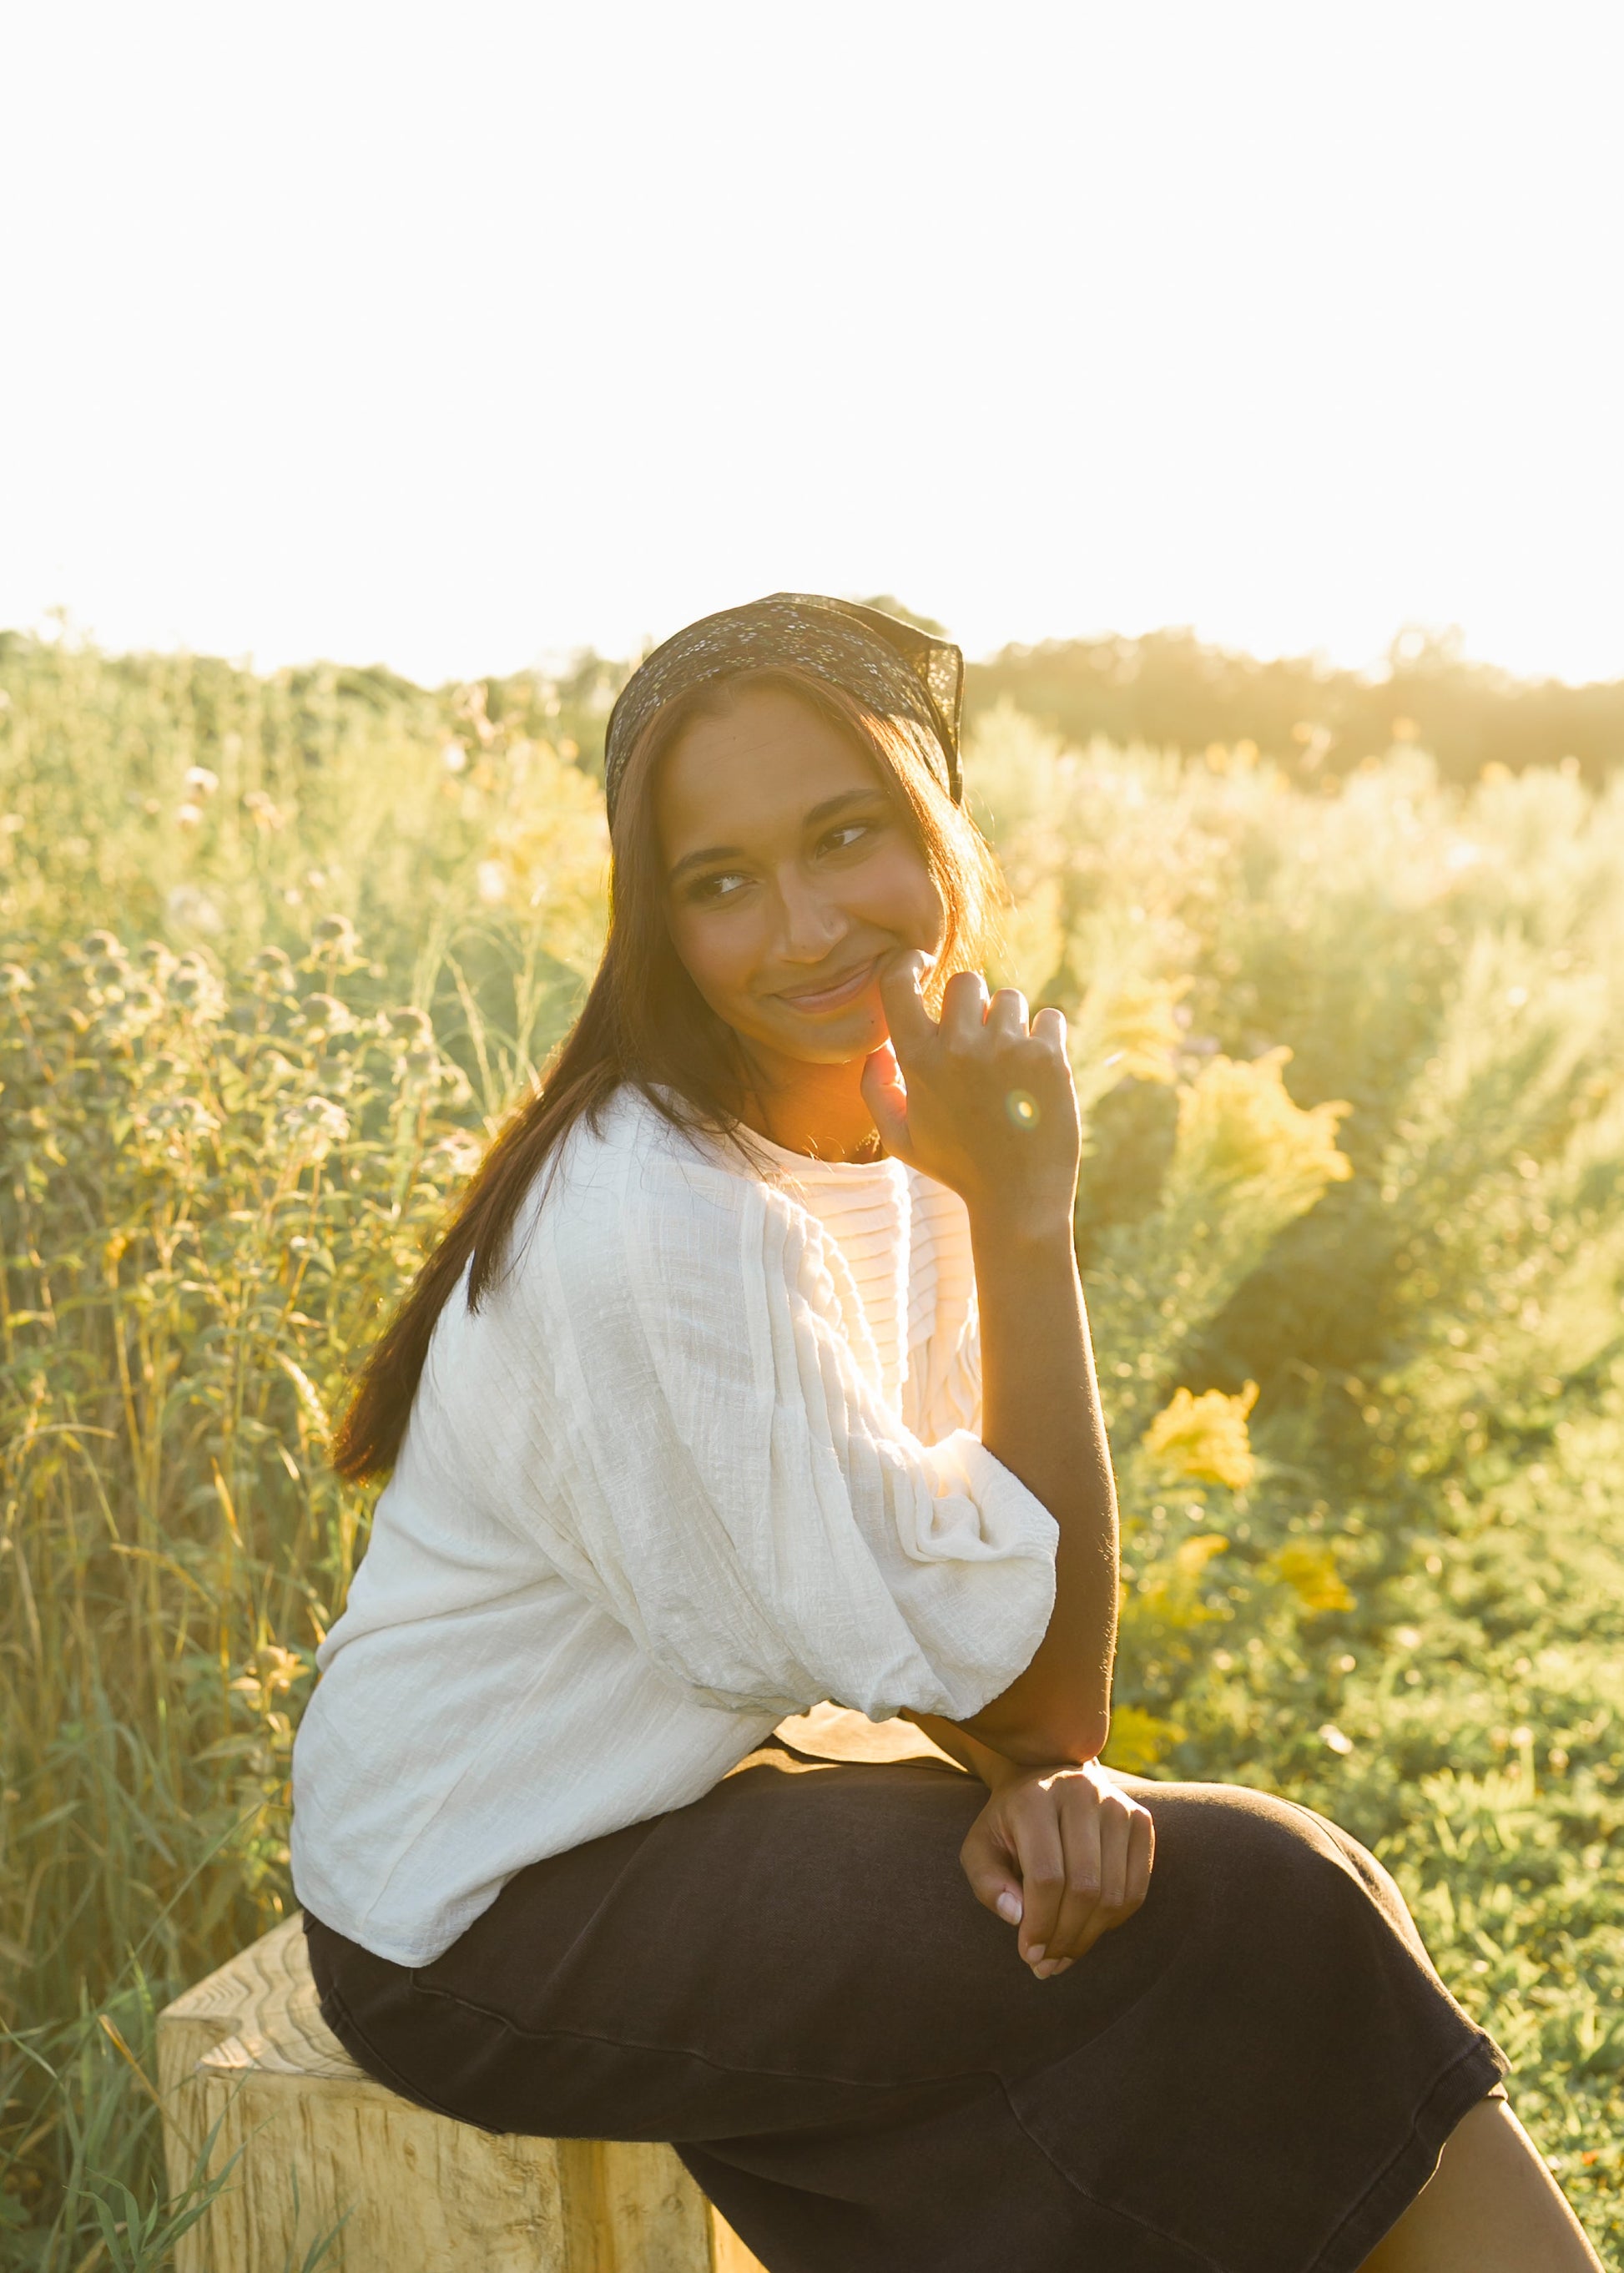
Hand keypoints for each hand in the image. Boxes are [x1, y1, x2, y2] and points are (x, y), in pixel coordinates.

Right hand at [860, 951, 1079, 1236]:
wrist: (1018, 1200)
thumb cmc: (957, 1167)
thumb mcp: (901, 1139)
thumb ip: (876, 1091)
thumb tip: (879, 1051)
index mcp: (917, 1060)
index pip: (898, 982)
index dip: (907, 965)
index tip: (918, 965)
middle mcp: (959, 1047)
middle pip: (966, 982)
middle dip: (973, 1004)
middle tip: (980, 1040)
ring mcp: (1007, 1049)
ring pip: (1010, 1000)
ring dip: (1010, 1025)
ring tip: (1011, 1070)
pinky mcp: (1049, 1057)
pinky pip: (1049, 1019)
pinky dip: (1046, 1040)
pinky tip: (1037, 1076)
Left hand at [959, 1761, 1153, 1978]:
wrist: (1043, 1776)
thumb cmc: (1007, 1824)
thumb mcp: (980, 1848)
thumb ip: (988, 1883)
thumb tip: (1017, 1918)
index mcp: (1035, 1799)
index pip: (1046, 1876)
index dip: (1039, 1924)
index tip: (1028, 1955)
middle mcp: (1080, 1793)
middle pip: (1084, 1888)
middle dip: (1065, 1937)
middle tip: (1047, 1965)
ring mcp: (1116, 1804)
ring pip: (1114, 1893)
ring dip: (1089, 1937)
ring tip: (1065, 1954)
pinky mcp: (1140, 1819)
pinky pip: (1137, 1888)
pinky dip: (1115, 1920)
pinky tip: (1090, 1928)